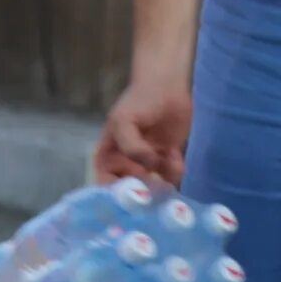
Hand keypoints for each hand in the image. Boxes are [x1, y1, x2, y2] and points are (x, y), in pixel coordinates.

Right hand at [94, 70, 192, 187]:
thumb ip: (130, 146)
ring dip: (163, 183)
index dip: (114, 194)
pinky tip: (176, 158)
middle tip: (155, 190)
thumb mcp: (123, 121)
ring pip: (154, 184)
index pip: (104, 184)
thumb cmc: (138, 102)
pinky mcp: (169, 157)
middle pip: (131, 189)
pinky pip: (172, 173)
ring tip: (168, 170)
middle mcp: (127, 164)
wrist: (166, 86)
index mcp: (109, 156)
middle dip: (143, 193)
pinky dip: (175, 170)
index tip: (129, 194)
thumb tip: (147, 166)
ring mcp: (149, 162)